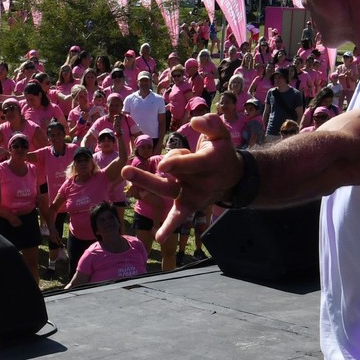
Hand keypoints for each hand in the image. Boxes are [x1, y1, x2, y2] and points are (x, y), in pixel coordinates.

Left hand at [127, 115, 238, 242]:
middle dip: (146, 177)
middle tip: (126, 170)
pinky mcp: (189, 204)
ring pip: (167, 192)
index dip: (175, 163)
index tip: (163, 165)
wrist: (234, 177)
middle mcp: (198, 182)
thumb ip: (211, 124)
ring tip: (125, 182)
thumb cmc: (220, 152)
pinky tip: (160, 238)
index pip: (188, 164)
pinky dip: (169, 227)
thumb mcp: (221, 134)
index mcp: (206, 163)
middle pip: (170, 181)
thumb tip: (195, 121)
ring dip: (145, 188)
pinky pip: (178, 217)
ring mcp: (192, 195)